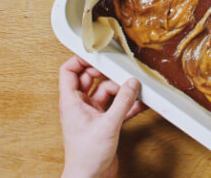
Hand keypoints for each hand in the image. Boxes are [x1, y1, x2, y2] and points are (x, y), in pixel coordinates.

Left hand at [59, 56, 146, 177]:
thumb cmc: (86, 157)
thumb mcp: (108, 125)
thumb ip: (122, 101)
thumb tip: (132, 83)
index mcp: (71, 102)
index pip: (69, 71)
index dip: (81, 59)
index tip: (98, 53)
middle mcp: (80, 105)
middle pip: (91, 78)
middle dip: (107, 74)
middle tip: (122, 69)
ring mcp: (92, 114)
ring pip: (106, 91)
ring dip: (121, 89)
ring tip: (136, 87)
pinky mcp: (104, 123)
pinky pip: (116, 106)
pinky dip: (127, 104)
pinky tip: (140, 102)